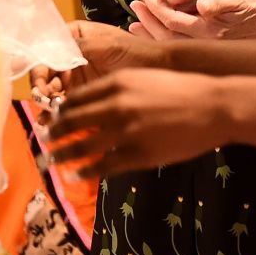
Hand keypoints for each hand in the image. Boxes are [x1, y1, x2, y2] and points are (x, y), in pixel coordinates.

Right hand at [30, 22, 160, 107]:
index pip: (47, 50)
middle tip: (44, 103)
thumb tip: (51, 54)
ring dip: (46, 104)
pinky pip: (65, 104)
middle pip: (46, 73)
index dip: (39, 67)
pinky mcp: (85, 95)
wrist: (161, 69)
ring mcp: (76, 76)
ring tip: (47, 119)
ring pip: (52, 91)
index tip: (40, 83)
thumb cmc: (136, 51)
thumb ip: (79, 49)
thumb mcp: (107, 46)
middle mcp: (70, 55)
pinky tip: (53, 123)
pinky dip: (57, 114)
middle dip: (41, 89)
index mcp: (74, 36)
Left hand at [48, 67, 226, 176]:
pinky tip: (77, 175)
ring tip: (51, 161)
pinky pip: (103, 166)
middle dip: (54, 132)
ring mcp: (126, 132)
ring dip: (62, 155)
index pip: (77, 97)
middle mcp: (116, 106)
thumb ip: (119, 89)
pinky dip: (86, 171)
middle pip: (73, 121)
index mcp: (118, 83)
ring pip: (82, 146)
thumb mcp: (145, 79)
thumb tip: (95, 103)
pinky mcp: (137, 155)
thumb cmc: (181, 89)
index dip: (60, 110)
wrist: (212, 106)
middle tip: (43, 139)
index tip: (51, 118)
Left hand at [131, 0, 255, 39]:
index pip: (173, 23)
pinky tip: (154, 32)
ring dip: (151, 32)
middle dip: (148, 21)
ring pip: (170, 44)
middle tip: (134, 4)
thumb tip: (202, 5)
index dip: (157, 9)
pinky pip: (178, 45)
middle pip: (166, 37)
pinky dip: (162, 38)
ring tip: (135, 23)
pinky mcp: (207, 46)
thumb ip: (220, 2)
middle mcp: (205, 45)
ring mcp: (205, 48)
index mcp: (210, 33)